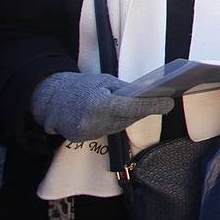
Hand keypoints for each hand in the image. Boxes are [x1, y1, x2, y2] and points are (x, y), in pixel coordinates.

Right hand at [30, 72, 174, 141]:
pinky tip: (119, 116)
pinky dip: (115, 123)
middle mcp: (93, 120)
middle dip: (144, 110)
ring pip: (119, 126)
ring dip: (130, 117)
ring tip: (141, 107)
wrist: (50, 99)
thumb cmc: (80, 86)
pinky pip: (107, 131)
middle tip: (161, 102)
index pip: (131, 106)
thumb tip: (147, 94)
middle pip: (128, 118)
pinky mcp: (83, 138)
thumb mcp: (103, 81)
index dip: (152, 105)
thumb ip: (123, 90)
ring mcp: (88, 132)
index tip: (169, 103)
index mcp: (99, 102)